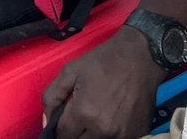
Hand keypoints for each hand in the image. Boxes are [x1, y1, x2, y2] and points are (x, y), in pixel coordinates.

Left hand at [41, 26, 165, 137]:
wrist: (140, 56)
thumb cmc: (104, 61)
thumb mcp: (70, 71)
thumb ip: (52, 97)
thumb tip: (46, 122)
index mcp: (84, 112)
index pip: (63, 136)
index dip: (60, 128)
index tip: (64, 120)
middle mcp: (103, 128)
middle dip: (75, 132)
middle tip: (80, 116)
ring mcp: (122, 134)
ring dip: (92, 134)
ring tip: (97, 114)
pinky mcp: (137, 133)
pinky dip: (110, 134)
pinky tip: (112, 117)